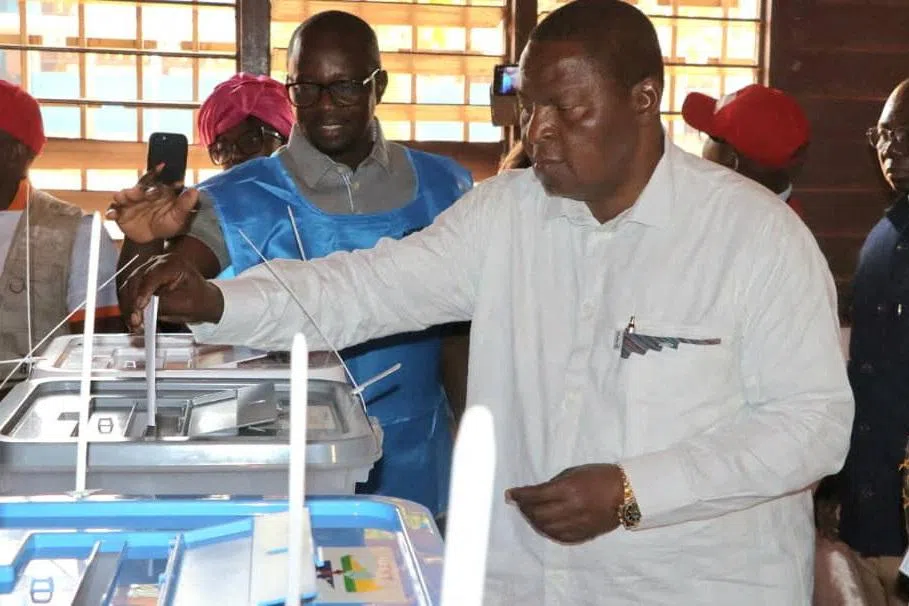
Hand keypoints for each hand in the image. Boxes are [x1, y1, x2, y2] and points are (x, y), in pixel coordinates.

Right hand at [106, 165, 199, 242]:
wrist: (152, 238)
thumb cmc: (166, 224)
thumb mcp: (178, 217)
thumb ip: (185, 204)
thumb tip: (195, 191)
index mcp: (157, 191)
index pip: (158, 180)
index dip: (159, 173)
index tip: (163, 166)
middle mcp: (142, 194)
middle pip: (139, 187)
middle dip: (140, 188)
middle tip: (143, 192)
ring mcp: (129, 202)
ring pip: (123, 195)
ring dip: (123, 195)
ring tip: (123, 196)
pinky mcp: (120, 213)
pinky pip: (113, 211)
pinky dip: (112, 212)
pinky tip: (112, 215)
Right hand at [122, 254, 223, 330]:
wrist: (202, 300)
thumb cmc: (198, 300)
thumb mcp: (185, 305)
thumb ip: (164, 305)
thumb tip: (142, 310)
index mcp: (174, 263)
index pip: (152, 276)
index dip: (143, 292)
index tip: (139, 307)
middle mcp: (158, 262)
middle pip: (136, 280)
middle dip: (132, 303)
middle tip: (135, 322)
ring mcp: (148, 269)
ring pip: (128, 287)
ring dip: (128, 307)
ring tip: (134, 324)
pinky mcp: (141, 279)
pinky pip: (129, 292)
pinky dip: (129, 307)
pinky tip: (132, 319)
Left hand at [506, 463, 624, 543]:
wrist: (628, 493)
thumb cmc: (600, 476)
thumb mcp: (575, 472)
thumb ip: (555, 483)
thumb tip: (535, 493)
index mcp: (569, 490)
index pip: (536, 495)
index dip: (519, 495)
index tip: (510, 494)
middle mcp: (571, 509)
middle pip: (538, 514)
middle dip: (524, 509)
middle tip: (519, 503)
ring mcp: (577, 524)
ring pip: (546, 528)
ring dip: (533, 521)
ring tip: (529, 513)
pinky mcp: (584, 535)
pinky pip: (559, 537)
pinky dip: (547, 532)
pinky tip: (543, 525)